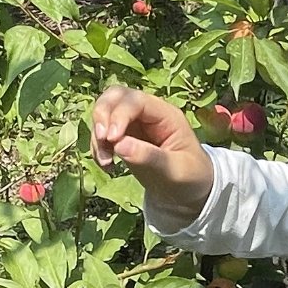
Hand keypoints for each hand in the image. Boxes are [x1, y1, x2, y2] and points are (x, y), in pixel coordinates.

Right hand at [90, 85, 214, 228]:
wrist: (188, 191)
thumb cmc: (190, 177)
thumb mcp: (175, 171)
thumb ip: (149, 157)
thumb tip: (118, 144)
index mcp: (166, 115)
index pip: (136, 102)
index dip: (119, 115)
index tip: (111, 139)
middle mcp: (148, 113)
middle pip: (116, 96)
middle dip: (102, 115)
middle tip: (102, 140)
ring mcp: (134, 122)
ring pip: (105, 112)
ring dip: (98, 134)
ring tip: (105, 161)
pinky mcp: (123, 136)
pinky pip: (103, 133)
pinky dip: (98, 146)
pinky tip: (107, 166)